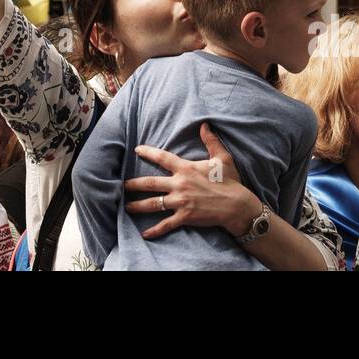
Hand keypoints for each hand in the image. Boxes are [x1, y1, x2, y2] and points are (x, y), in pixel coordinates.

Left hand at [124, 123, 256, 240]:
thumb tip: (205, 125)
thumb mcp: (222, 157)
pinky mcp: (185, 217)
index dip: (148, 152)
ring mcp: (181, 202)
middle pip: (150, 183)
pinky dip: (155, 230)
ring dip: (138, 206)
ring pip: (154, 203)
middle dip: (134, 184)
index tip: (136, 150)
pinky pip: (166, 224)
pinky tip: (145, 233)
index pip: (162, 157)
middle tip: (122, 185)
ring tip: (126, 206)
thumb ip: (211, 141)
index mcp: (185, 168)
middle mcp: (179, 184)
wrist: (236, 205)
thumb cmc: (229, 181)